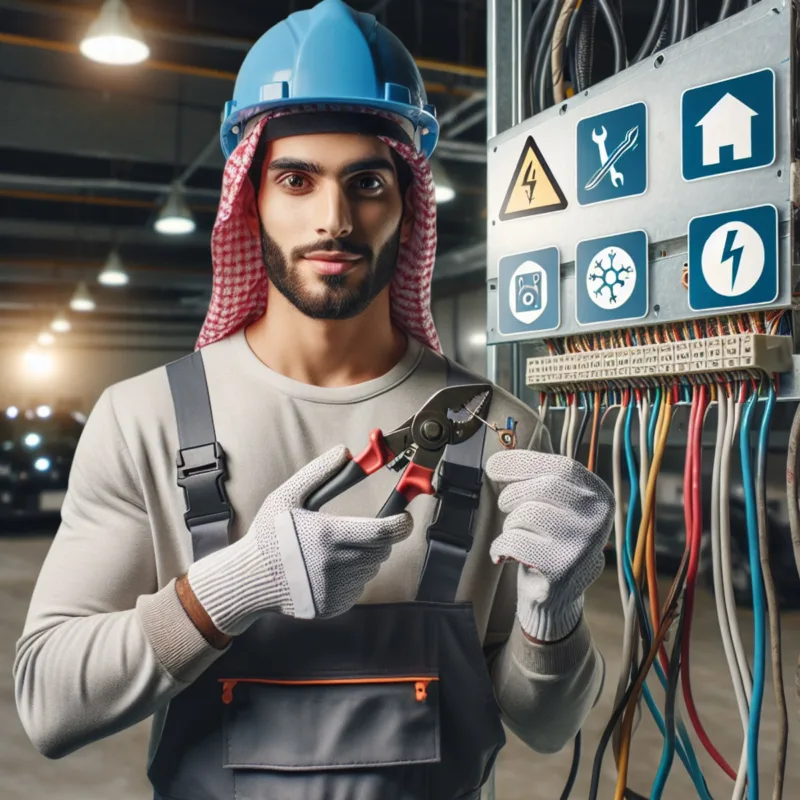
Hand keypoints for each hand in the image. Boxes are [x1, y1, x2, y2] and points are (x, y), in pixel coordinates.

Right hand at [188, 445, 412, 634]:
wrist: (247, 580)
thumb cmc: (268, 535)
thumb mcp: (288, 496)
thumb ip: (320, 472)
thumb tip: (346, 451)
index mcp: (327, 535)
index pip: (383, 532)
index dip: (401, 523)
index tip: (405, 517)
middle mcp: (335, 565)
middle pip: (382, 550)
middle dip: (381, 537)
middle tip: (363, 527)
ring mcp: (335, 589)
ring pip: (371, 569)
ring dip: (365, 556)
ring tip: (336, 548)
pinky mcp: (333, 606)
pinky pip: (358, 587)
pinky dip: (352, 575)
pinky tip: (328, 568)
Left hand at [486, 449, 613, 641]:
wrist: (557, 596)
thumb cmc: (551, 540)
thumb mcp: (557, 504)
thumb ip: (542, 475)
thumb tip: (509, 448)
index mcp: (600, 496)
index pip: (562, 467)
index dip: (523, 462)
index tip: (494, 464)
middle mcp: (598, 518)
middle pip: (545, 486)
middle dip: (513, 493)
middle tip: (504, 504)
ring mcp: (582, 544)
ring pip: (527, 513)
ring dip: (509, 523)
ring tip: (515, 534)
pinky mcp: (561, 568)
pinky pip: (515, 541)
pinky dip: (500, 545)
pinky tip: (503, 553)